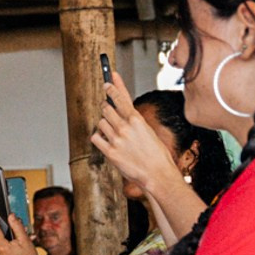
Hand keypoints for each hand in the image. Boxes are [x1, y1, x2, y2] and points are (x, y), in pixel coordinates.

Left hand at [92, 79, 177, 194]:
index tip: (107, 80)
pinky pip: (95, 138)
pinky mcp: (110, 152)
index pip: (122, 98)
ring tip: (114, 134)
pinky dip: (99, 138)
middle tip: (107, 110)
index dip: (113, 87)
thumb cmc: (157, 155)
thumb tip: (121, 115)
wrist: (158, 174)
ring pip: (100, 122)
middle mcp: (125, 127)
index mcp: (137, 120)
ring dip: (104, 125)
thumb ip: (134, 123)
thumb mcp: (149, 132)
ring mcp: (116, 139)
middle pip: (106, 108)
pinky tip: (106, 141)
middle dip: (106, 108)